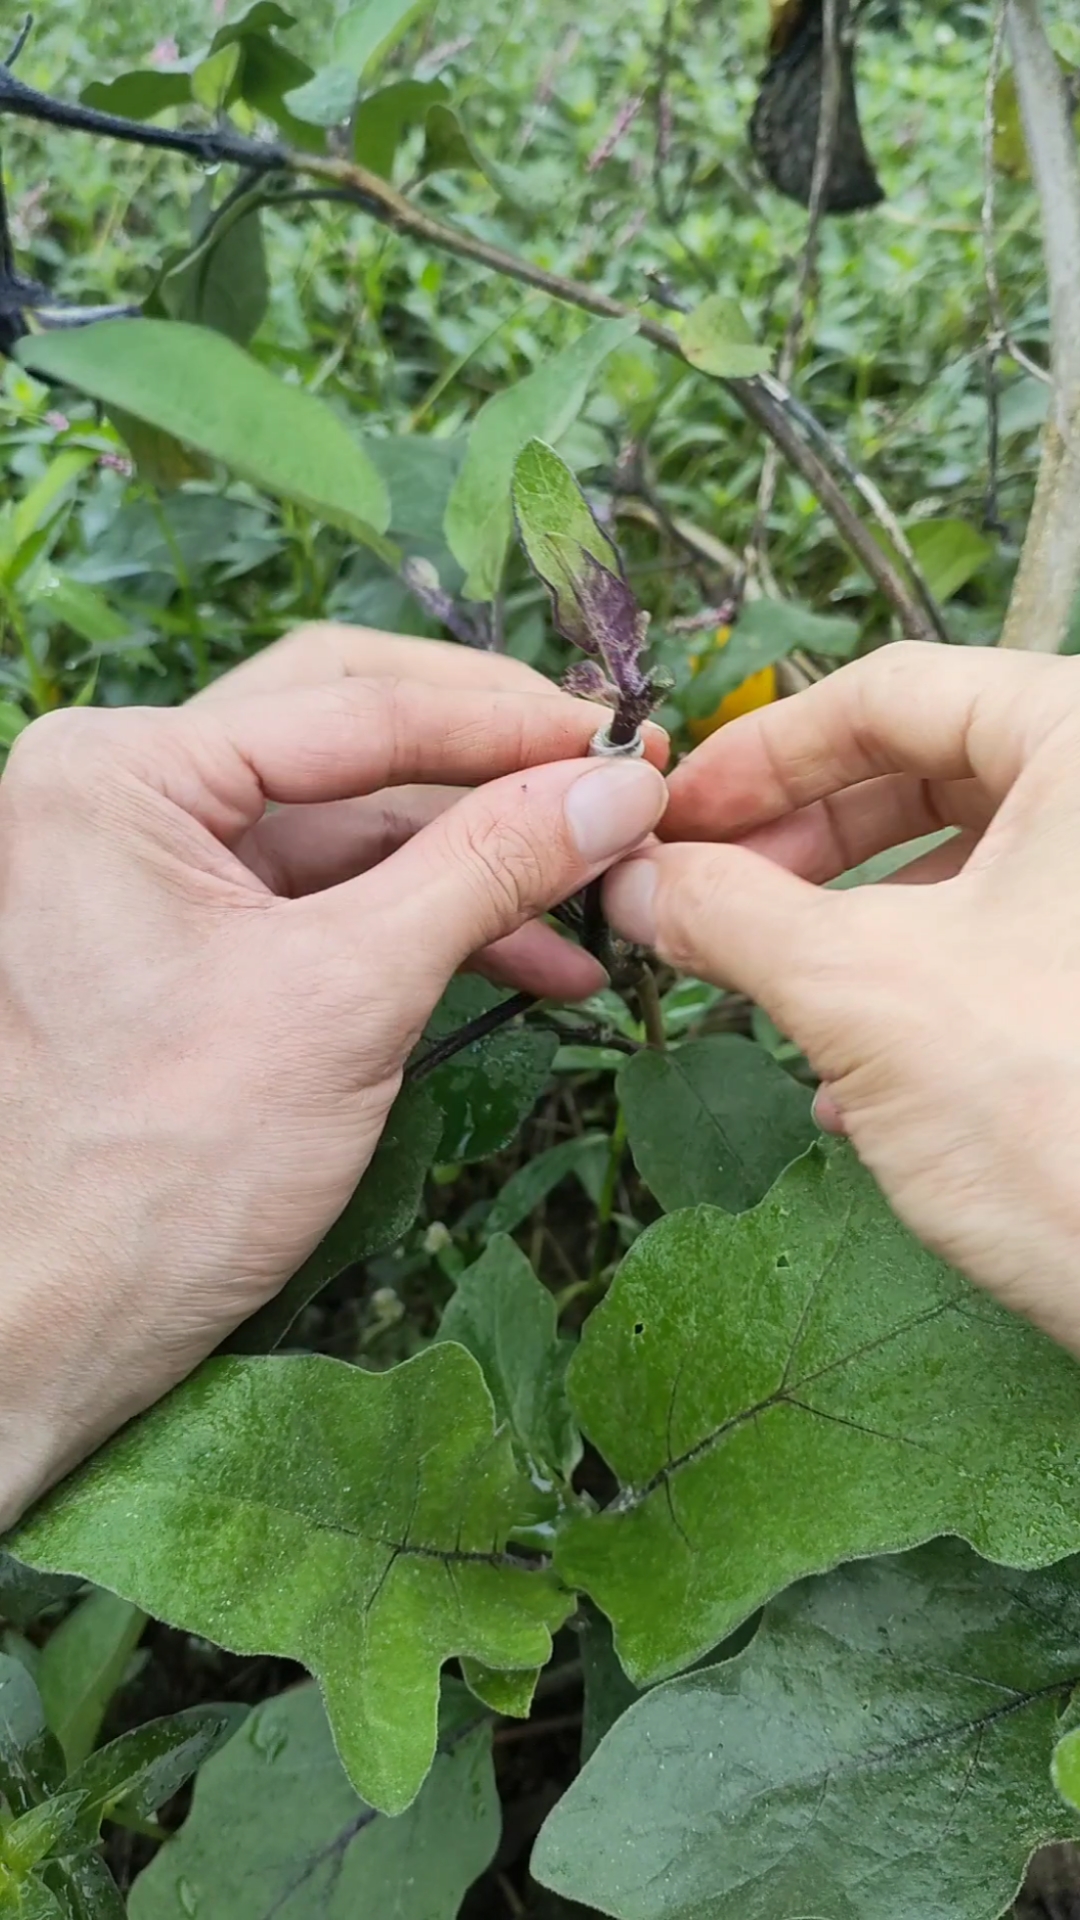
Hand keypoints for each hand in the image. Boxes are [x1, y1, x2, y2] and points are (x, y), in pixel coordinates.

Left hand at [0, 624, 667, 1526]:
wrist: (63, 1323)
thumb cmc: (171, 1166)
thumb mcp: (350, 996)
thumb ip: (486, 868)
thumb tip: (616, 782)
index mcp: (121, 770)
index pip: (350, 705)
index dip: (504, 724)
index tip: (624, 741)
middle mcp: (125, 790)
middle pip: (351, 737)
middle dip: (491, 773)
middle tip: (614, 786)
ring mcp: (157, 864)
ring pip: (355, 822)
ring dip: (480, 861)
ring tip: (604, 896)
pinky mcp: (195, 936)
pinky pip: (334, 896)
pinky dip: (433, 923)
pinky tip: (542, 964)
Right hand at [604, 642, 1079, 1351]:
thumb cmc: (1059, 1116)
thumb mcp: (861, 992)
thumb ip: (732, 914)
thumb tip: (637, 880)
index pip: (893, 691)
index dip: (762, 754)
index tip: (679, 815)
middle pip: (928, 769)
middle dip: (801, 844)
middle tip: (707, 897)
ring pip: (965, 863)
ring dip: (847, 926)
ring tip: (763, 990)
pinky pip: (1013, 937)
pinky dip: (918, 983)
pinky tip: (848, 1078)